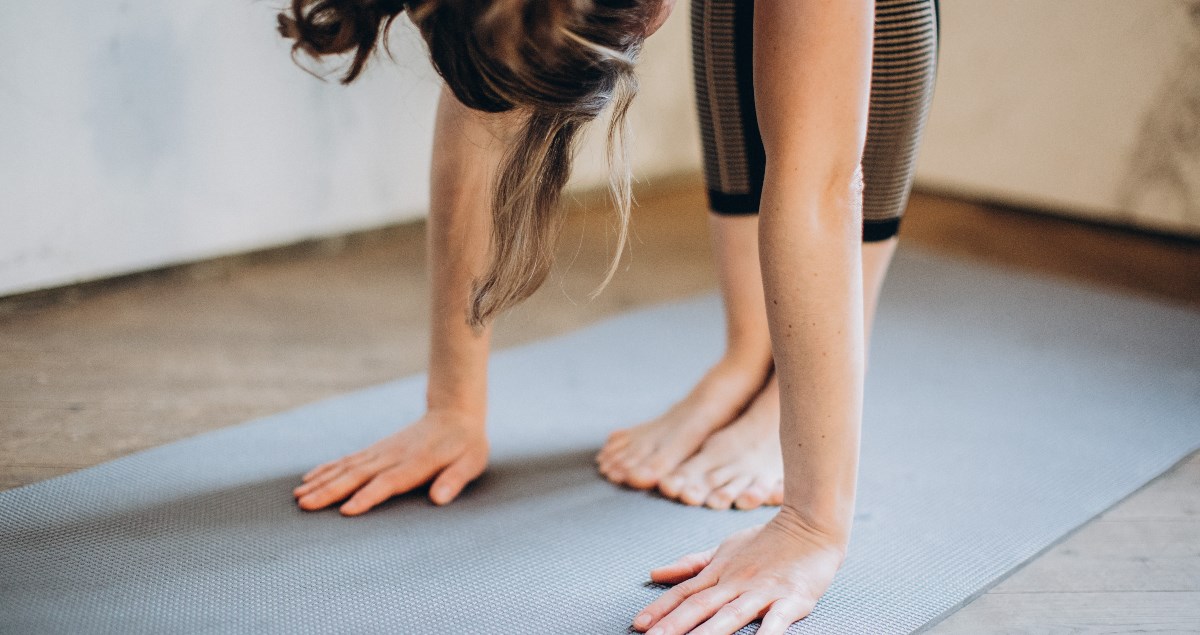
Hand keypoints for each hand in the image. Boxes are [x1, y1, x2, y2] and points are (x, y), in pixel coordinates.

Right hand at [292, 410, 487, 514]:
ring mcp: (381, 451)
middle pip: (357, 475)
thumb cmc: (465, 445)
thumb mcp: (471, 462)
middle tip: (305, 506)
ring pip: (346, 467)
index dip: (367, 496)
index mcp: (416, 463)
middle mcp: (392, 456)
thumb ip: (454, 480)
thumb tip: (439, 499)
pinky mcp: (376, 450)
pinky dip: (326, 469)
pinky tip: (308, 478)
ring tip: (299, 496)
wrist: (454, 414)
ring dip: (322, 481)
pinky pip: (347, 460)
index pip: (387, 482)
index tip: (346, 511)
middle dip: (330, 491)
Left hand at [633, 507, 846, 634]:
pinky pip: (778, 619)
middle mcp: (737, 583)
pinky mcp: (793, 598)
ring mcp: (764, 591)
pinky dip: (767, 633)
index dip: (661, 609)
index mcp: (720, 573)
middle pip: (701, 607)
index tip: (638, 624)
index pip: (684, 593)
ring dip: (710, 632)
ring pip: (732, 615)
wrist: (811, 524)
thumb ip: (690, 564)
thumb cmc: (767, 540)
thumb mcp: (723, 549)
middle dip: (675, 625)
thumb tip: (655, 573)